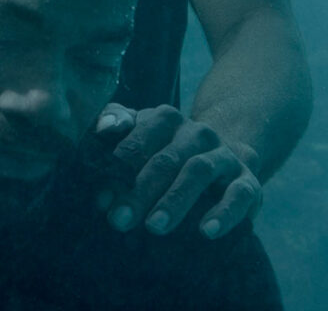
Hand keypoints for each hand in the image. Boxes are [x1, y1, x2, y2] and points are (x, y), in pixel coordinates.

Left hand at [94, 103, 262, 239]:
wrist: (222, 156)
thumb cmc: (166, 150)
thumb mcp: (140, 134)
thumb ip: (116, 124)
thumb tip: (104, 127)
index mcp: (167, 118)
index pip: (140, 138)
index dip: (119, 167)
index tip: (101, 199)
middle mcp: (197, 133)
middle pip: (166, 159)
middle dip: (140, 191)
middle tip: (120, 220)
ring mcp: (223, 155)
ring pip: (199, 172)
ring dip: (175, 200)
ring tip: (154, 227)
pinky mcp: (247, 181)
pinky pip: (239, 194)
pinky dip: (224, 213)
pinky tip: (206, 231)